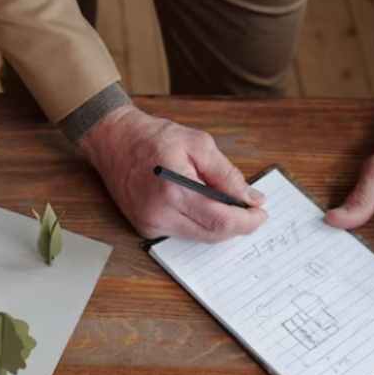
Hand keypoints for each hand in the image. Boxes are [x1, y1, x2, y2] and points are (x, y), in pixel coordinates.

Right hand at [80, 105, 266, 239]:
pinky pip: (182, 233)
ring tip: (227, 204)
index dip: (246, 221)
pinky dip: (199, 223)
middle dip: (237, 225)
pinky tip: (201, 206)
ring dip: (218, 225)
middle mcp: (159, 213)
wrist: (112, 140)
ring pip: (199, 237)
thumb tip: (251, 198)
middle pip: (211, 234)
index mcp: (174, 189)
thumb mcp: (198, 144)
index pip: (220, 220)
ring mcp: (150, 224)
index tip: (260, 213)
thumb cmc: (153, 137)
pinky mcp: (145, 228)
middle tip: (251, 210)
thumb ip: (226, 174)